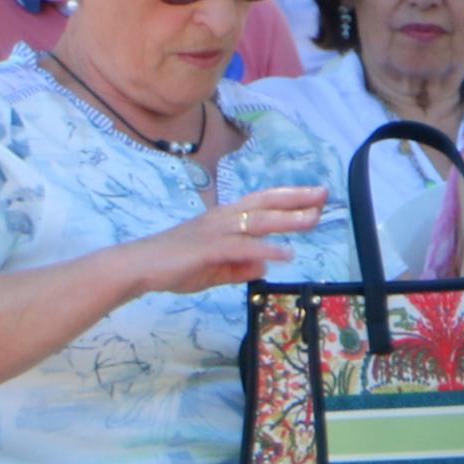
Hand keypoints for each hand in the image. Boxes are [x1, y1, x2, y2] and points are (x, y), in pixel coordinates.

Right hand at [138, 184, 326, 298]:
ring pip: (257, 221)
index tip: (315, 195)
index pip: (261, 202)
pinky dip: (266, 249)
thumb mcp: (214, 268)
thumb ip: (239, 267)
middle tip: (324, 194)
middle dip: (296, 198)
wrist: (138, 266)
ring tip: (313, 219)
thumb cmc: (173, 265)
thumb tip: (265, 266)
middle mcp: (222, 218)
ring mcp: (215, 232)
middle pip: (264, 203)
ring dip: (287, 219)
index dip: (288, 197)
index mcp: (224, 218)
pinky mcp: (207, 249)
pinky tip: (286, 253)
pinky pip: (241, 247)